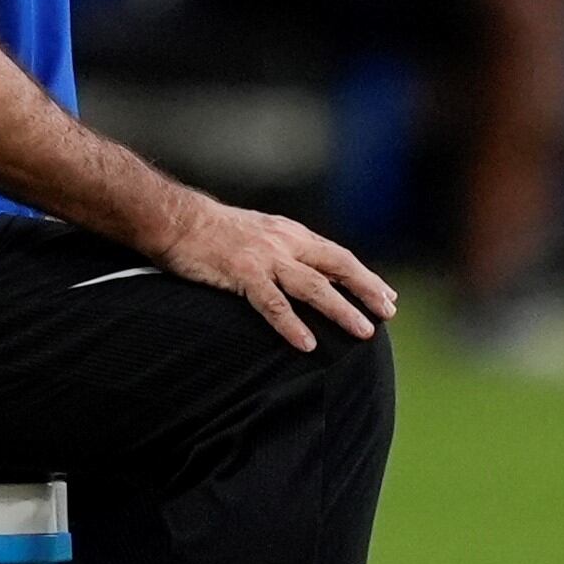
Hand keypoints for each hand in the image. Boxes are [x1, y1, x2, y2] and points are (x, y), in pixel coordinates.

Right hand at [154, 195, 396, 352]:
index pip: (337, 255)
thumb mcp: (256, 232)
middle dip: (366, 290)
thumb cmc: (210, 230)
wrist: (174, 219)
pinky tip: (307, 343)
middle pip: (336, 266)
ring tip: (364, 331)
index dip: (364, 276)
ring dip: (341, 309)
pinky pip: (272, 303)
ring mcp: (264, 258)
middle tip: (388, 312)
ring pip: (313, 286)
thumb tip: (302, 271)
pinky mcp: (242, 273)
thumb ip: (281, 250)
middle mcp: (283, 242)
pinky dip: (292, 324)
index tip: (387, 296)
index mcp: (289, 233)